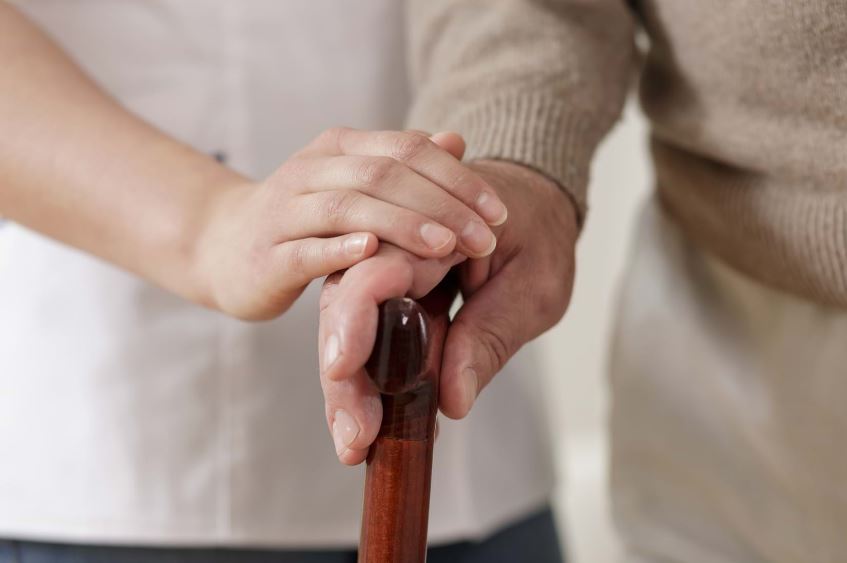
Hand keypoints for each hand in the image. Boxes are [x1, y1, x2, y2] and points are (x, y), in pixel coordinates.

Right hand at [194, 128, 506, 319]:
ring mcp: (285, 211)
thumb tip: (455, 140)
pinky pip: (306, 249)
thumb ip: (402, 165)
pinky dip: (340, 250)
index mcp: (339, 148)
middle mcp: (311, 170)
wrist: (225, 247)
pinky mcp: (268, 255)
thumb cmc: (304, 221)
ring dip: (402, 224)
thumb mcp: (354, 185)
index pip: (406, 149)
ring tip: (446, 247)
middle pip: (383, 174)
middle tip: (484, 237)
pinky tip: (373, 254)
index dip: (456, 178)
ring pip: (348, 208)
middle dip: (441, 205)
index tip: (498, 212)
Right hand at [318, 159, 577, 463]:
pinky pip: (377, 340)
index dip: (353, 319)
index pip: (375, 268)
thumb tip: (452, 399)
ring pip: (353, 328)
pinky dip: (373, 383)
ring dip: (350, 387)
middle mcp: (396, 248)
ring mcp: (392, 275)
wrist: (536, 205)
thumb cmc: (539, 233)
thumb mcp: (535, 282)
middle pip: (348, 306)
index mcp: (431, 226)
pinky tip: (373, 424)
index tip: (342, 370)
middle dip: (344, 374)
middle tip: (353, 435)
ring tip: (356, 443)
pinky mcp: (397, 301)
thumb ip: (492, 333)